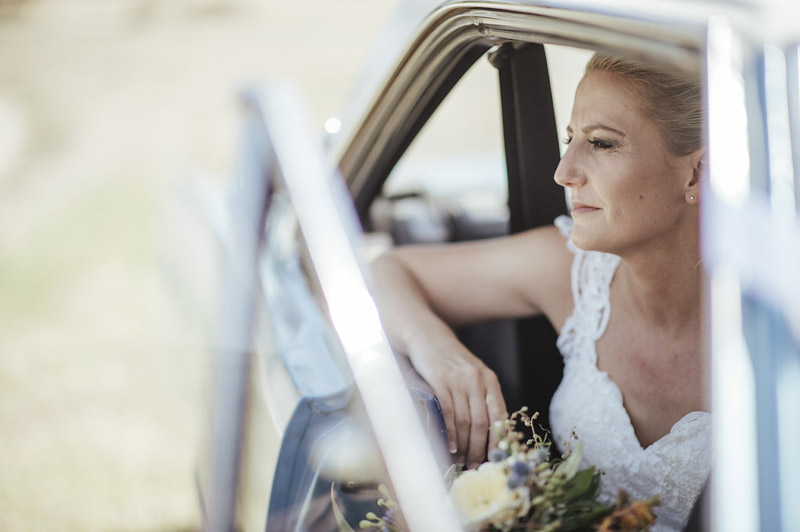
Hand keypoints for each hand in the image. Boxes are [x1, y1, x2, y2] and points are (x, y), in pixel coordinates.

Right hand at [407, 336, 506, 468]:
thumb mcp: (473, 375)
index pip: (500, 415)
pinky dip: (449, 432)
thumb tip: (488, 434)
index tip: (494, 458)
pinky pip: (447, 411)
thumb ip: (482, 397)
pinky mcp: (439, 379)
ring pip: (465, 420)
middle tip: (474, 464)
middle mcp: (477, 379)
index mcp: (490, 380)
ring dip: (463, 444)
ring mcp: (458, 379)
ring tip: (461, 459)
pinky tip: (450, 445)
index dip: (498, 440)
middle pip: (482, 422)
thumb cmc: (451, 361)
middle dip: (478, 448)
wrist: (428, 338)